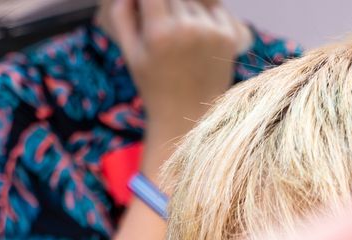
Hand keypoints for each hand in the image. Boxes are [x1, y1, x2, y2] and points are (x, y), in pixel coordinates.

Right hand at [100, 0, 249, 151]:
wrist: (190, 117)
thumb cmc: (154, 86)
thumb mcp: (131, 54)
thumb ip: (123, 16)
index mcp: (159, 33)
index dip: (147, 0)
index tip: (147, 7)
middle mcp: (187, 28)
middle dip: (164, 7)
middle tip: (162, 32)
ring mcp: (211, 32)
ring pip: (193, 2)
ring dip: (185, 13)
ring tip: (180, 42)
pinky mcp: (229, 36)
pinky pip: (215, 11)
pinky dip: (205, 19)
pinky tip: (198, 43)